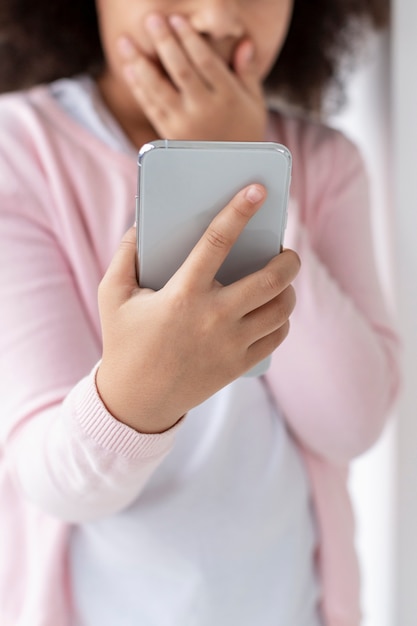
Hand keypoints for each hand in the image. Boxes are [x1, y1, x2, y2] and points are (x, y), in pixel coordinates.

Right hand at [96, 184, 298, 433]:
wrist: (136, 400)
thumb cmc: (124, 342)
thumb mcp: (112, 295)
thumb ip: (125, 254)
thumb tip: (142, 221)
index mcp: (182, 295)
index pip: (218, 241)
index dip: (239, 210)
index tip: (258, 189)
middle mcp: (213, 318)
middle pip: (271, 279)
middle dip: (288, 258)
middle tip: (286, 250)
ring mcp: (230, 344)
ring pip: (282, 309)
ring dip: (289, 289)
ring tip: (281, 280)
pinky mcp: (239, 365)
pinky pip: (277, 336)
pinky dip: (282, 319)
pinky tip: (274, 310)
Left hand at [118, 13, 266, 141]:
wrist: (232, 174)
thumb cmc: (246, 133)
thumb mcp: (255, 103)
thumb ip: (248, 72)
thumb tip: (245, 43)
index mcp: (228, 97)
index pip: (205, 61)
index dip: (190, 39)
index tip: (177, 20)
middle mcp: (205, 110)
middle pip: (180, 70)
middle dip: (164, 42)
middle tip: (152, 19)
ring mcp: (185, 124)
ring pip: (159, 88)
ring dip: (140, 63)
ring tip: (126, 42)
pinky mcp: (170, 136)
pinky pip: (151, 107)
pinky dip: (139, 87)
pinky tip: (130, 69)